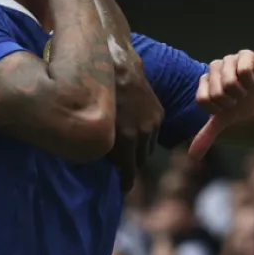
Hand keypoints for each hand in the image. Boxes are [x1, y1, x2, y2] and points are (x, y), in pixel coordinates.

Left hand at [109, 57, 163, 191]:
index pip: (129, 173)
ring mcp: (152, 124)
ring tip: (127, 145)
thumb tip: (100, 163)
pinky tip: (134, 129)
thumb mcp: (94, 125)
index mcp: (125, 140)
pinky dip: (145, 136)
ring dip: (139, 150)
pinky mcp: (158, 113)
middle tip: (121, 163)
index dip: (125, 183)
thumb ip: (100, 147)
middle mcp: (142, 134)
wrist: (116, 66)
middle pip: (141, 163)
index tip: (122, 188)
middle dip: (132, 165)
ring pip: (148, 149)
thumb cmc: (96, 94)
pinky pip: (154, 134)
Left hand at [188, 51, 253, 159]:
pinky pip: (243, 70)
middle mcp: (214, 67)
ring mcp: (229, 59)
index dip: (218, 108)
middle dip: (232, 102)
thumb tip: (192, 157)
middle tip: (239, 97)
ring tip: (246, 89)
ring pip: (229, 82)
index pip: (203, 100)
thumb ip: (207, 134)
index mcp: (205, 81)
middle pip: (216, 93)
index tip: (227, 106)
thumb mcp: (225, 119)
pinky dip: (251, 81)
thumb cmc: (244, 101)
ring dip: (242, 92)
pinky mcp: (245, 55)